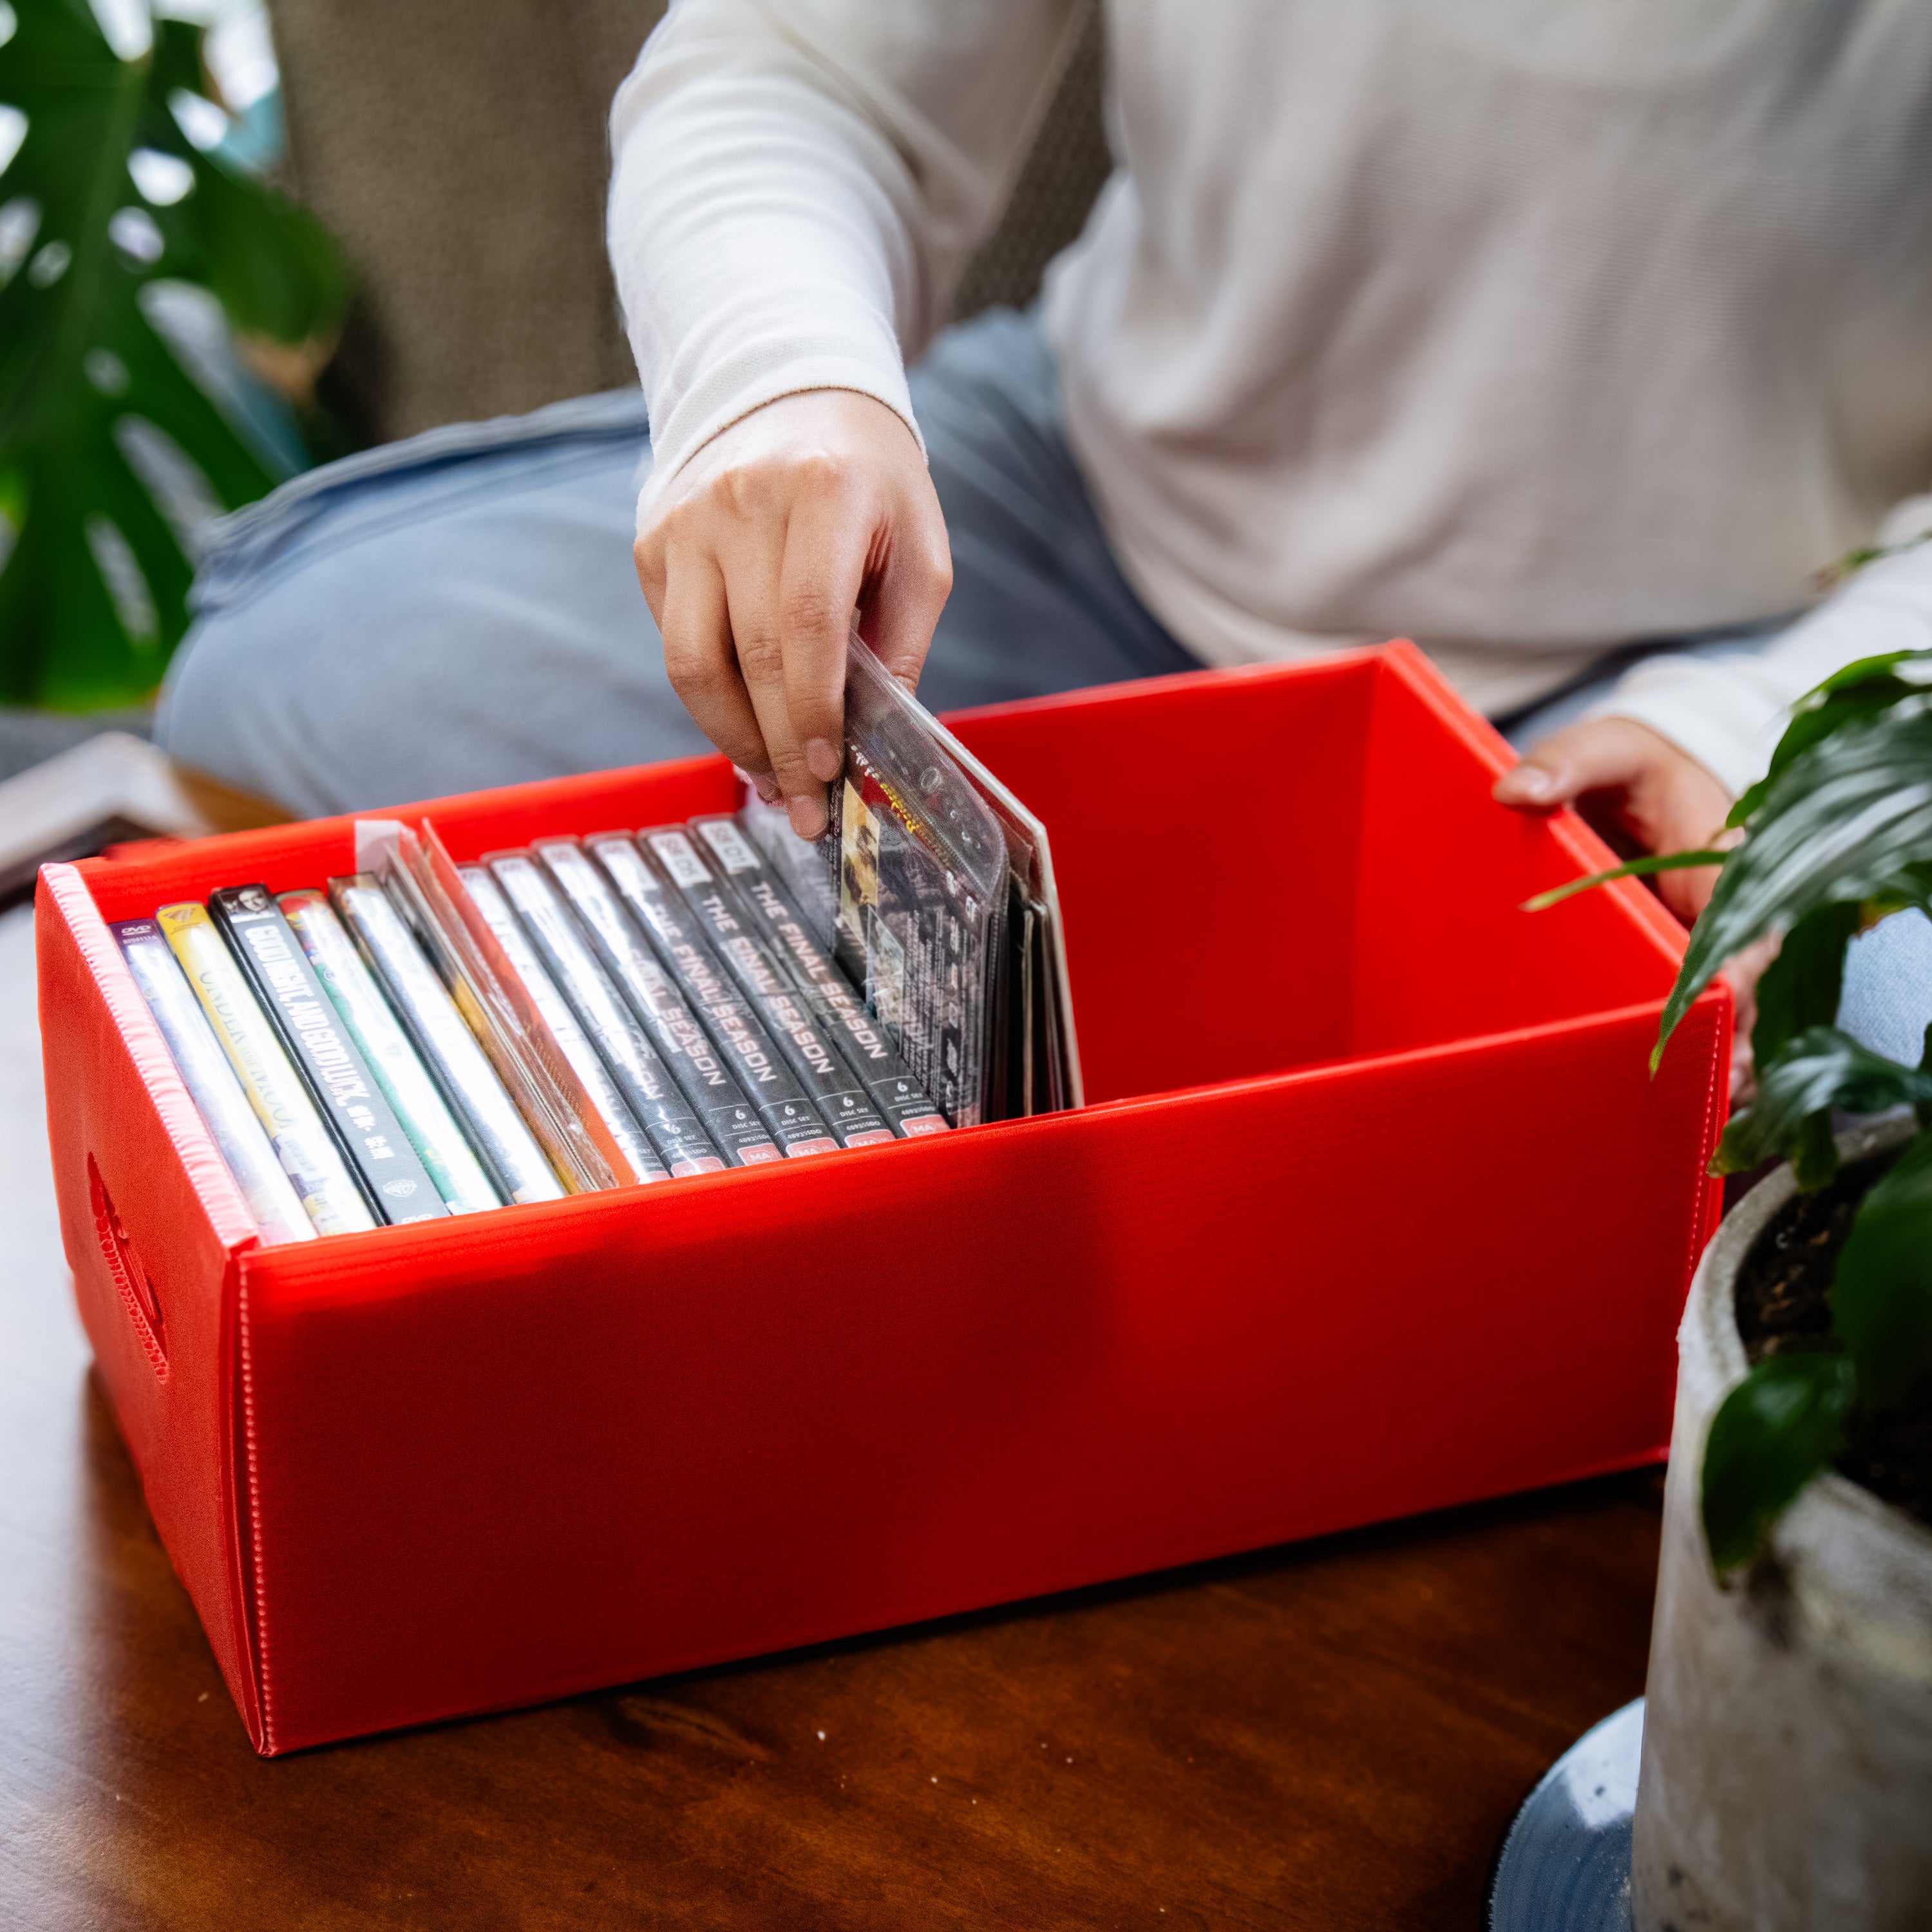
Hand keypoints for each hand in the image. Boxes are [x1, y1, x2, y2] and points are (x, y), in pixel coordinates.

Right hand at [635, 389, 951, 838]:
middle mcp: (739, 502)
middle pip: (748, 656)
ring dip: (732, 737)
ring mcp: (685, 524)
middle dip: (777, 748)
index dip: (810, 711)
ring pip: (690, 663)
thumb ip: (903, 640)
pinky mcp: (652, 544)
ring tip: (770, 777)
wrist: (791, 393)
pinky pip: (676, 643)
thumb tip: (879, 739)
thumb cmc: (870, 481)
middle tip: (803, 808)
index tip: (825, 773)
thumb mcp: (918, 547)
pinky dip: (711, 695)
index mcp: (822, 492)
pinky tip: (748, 717)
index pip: (806, 625)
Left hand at [1495, 716, 1768, 1098]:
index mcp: (1727, 862)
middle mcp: (1729, 915)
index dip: (1734, 980)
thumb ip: (1566, 762)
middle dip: (1728, 1045)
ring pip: (1729, 1020)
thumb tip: (1514, 789)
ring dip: (1711, 1065)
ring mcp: (1709, 948)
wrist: (1640, 778)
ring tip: (1684, 1112)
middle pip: (1745, 995)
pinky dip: (1685, 1057)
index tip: (1712, 1015)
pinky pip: (1693, 1020)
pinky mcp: (1681, 970)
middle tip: (1697, 1090)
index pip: (1747, 930)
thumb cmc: (1631, 763)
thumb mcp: (1605, 749)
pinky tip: (1660, 1103)